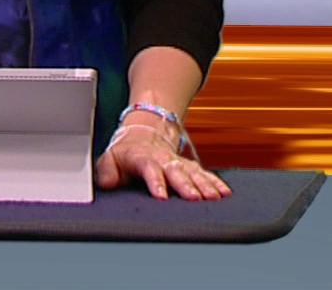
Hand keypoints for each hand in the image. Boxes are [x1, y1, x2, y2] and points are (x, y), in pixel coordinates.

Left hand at [94, 122, 231, 200]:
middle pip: (176, 171)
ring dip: (204, 185)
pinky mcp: (190, 166)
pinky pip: (205, 174)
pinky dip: (215, 182)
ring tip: (214, 197)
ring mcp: (178, 162)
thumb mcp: (110, 158)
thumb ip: (106, 171)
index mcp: (142, 157)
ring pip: (193, 172)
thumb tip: (107, 183)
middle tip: (194, 198)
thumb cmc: (125, 152)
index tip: (161, 196)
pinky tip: (224, 192)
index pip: (149, 169)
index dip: (155, 182)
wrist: (143, 132)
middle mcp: (163, 159)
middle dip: (186, 185)